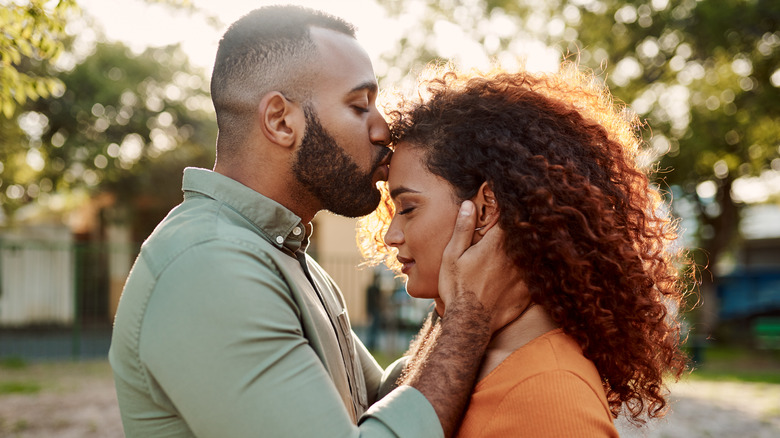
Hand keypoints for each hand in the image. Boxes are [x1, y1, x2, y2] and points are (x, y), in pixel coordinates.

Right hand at [438, 201, 526, 332]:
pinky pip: (539, 275)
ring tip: (530, 242)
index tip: (509, 205)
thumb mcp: (452, 256)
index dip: (510, 210)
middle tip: (524, 217)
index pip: (509, 218)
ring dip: (531, 247)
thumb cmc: (457, 288)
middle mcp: (514, 256)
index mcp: (496, 244)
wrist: (470, 322)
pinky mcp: (529, 291)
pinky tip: (535, 267)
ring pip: (535, 253)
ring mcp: (524, 275)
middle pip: (525, 234)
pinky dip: (537, 269)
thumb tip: (469, 204)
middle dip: (523, 226)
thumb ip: (463, 229)